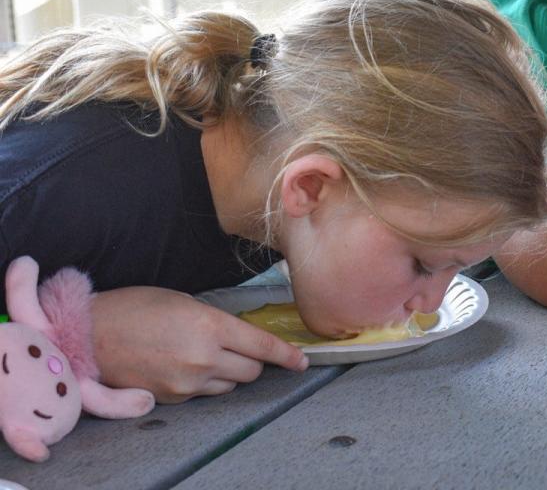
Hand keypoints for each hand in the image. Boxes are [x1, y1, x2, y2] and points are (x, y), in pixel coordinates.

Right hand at [91, 286, 307, 403]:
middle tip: (240, 347)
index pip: (263, 346)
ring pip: (231, 384)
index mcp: (211, 327)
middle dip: (254, 360)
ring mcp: (188, 383)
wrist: (90, 336)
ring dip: (229, 372)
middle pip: (252, 371)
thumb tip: (241, 336)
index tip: (302, 362)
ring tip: (205, 354)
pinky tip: (184, 365)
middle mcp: (204, 359)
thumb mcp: (186, 302)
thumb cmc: (136, 308)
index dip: (287, 356)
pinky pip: (205, 394)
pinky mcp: (174, 399)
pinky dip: (205, 382)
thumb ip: (217, 322)